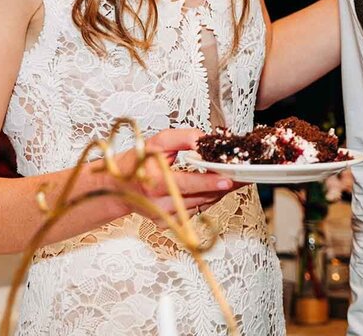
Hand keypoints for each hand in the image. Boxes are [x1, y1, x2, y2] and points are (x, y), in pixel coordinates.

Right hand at [113, 128, 242, 216]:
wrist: (118, 187)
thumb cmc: (138, 161)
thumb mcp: (158, 141)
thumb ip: (183, 137)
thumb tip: (206, 140)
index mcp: (154, 182)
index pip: (186, 184)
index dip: (209, 182)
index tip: (228, 179)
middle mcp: (159, 203)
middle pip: (200, 196)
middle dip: (223, 185)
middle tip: (244, 175)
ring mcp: (164, 217)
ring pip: (201, 204)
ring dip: (218, 191)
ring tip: (234, 178)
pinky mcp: (168, 224)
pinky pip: (196, 210)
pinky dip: (207, 198)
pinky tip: (213, 187)